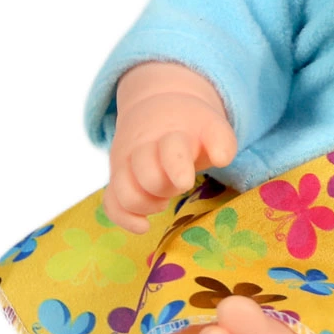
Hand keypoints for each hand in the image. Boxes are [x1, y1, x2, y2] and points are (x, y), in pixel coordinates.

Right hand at [103, 63, 237, 233]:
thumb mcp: (211, 126)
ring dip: (146, 204)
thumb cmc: (191, 128)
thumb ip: (222, 140)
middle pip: (148, 176)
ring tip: (163, 200)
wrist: (158, 108)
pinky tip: (144, 226)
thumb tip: (222, 159)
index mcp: (172, 133)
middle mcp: (144, 148)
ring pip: (124, 193)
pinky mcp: (117, 178)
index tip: (185, 182)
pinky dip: (125, 218)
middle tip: (181, 183)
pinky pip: (111, 203)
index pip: (170, 149)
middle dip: (166, 187)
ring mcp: (127, 163)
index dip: (177, 167)